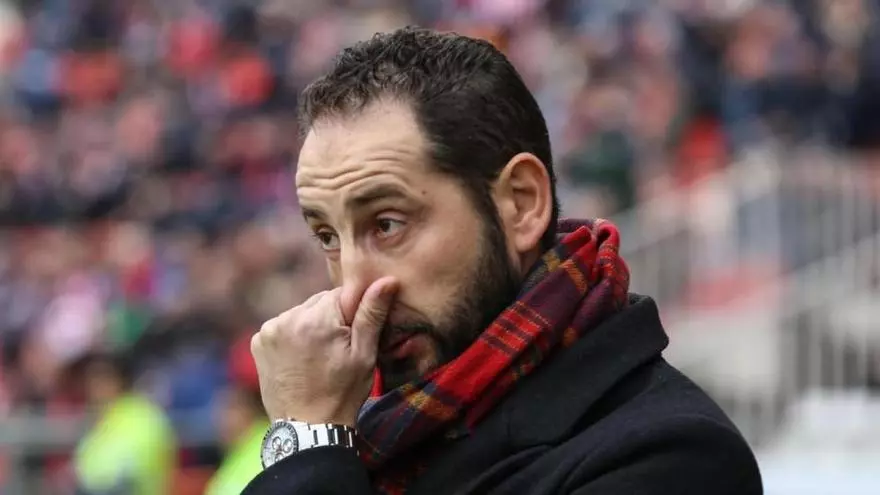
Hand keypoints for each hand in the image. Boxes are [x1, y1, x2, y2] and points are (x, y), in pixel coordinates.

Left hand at [251, 277, 398, 425]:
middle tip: (337, 350)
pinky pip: (283, 326)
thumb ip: (372, 313)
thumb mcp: (364, 354)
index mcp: (316, 318)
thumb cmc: (342, 393)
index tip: (352, 338)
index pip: (342, 294)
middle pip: (319, 302)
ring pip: (301, 313)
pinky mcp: (258, 342)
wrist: (308, 428)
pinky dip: (293, 336)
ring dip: (311, 326)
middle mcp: (288, 318)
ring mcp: (269, 330)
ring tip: (318, 357)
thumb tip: (386, 281)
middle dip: (330, 319)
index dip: (352, 314)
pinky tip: (301, 359)